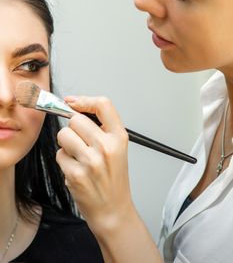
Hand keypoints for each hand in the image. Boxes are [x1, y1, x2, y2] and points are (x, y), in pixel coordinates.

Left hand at [56, 96, 133, 235]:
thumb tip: (74, 106)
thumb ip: (101, 127)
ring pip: (64, 135)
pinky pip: (59, 155)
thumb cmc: (114, 179)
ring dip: (66, 144)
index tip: (73, 102)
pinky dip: (64, 161)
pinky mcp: (76, 174)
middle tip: (81, 142)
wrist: (113, 210)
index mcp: (119, 138)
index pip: (103, 105)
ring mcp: (91, 161)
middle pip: (76, 119)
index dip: (85, 100)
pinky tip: (76, 170)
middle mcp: (107, 147)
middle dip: (73, 129)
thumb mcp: (118, 148)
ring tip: (78, 156)